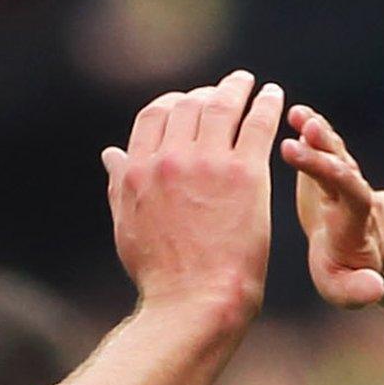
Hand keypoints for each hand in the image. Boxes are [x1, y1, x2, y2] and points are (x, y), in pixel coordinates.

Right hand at [102, 70, 284, 317]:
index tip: (188, 102)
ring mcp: (208, 165)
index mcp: (138, 170)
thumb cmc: (161, 274)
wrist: (196, 301)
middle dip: (205, 92)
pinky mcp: (245, 175)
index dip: (172, 102)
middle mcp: (170, 160)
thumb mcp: (128, 226)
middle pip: (187, 105)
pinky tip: (273, 94)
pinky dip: (266, 103)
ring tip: (248, 83)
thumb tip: (110, 153)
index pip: (154, 115)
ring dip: (236, 88)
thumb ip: (119, 184)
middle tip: (223, 91)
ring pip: (222, 106)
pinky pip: (256, 124)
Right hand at [280, 104, 383, 307]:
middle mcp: (350, 195)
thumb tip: (376, 289)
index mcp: (353, 223)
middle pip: (342, 168)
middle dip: (323, 151)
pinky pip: (321, 145)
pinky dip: (309, 127)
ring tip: (300, 115)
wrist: (351, 246)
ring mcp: (339, 178)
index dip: (332, 175)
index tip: (308, 167)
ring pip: (333, 152)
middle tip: (305, 130)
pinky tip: (294, 111)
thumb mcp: (347, 288)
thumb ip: (356, 290)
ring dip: (319, 133)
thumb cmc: (343, 271)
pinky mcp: (325, 168)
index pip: (350, 194)